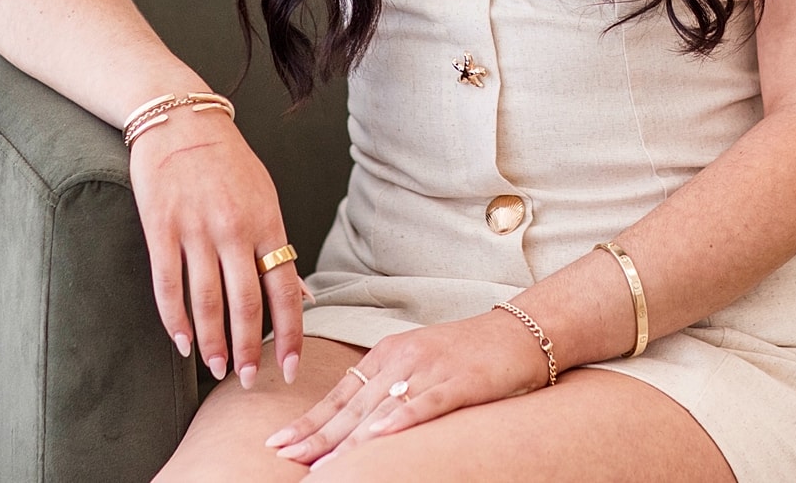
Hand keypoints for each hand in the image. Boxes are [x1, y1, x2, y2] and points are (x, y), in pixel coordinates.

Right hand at [127, 108, 303, 387]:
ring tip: (216, 368)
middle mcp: (234, 228)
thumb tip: (302, 294)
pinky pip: (168, 285)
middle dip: (248, 351)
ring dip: (213, 343)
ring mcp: (195, 229)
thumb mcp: (264, 194)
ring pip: (206, 302)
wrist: (180, 118)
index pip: (285, 290)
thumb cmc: (227, 159)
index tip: (290, 369)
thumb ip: (278, 245)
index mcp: (267, 220)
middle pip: (245, 305)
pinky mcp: (161, 227)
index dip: (290, 335)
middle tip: (246, 381)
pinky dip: (175, 320)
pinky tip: (182, 342)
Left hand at [264, 307, 548, 466]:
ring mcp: (429, 368)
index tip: (278, 441)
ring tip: (319, 463)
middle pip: (352, 405)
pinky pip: (424, 404)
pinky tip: (379, 436)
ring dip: (347, 439)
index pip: (340, 394)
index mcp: (388, 353)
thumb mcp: (419, 363)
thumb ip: (388, 387)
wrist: (517, 332)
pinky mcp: (458, 381)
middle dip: (315, 435)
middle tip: (282, 455)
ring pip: (380, 409)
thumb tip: (357, 422)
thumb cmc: (467, 354)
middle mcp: (402, 358)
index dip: (309, 420)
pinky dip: (400, 420)